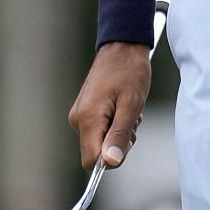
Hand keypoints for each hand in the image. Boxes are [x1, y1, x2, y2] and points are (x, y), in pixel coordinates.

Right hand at [68, 42, 151, 170]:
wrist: (122, 47)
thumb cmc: (129, 72)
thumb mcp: (131, 105)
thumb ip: (120, 135)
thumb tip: (110, 163)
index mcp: (87, 118)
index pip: (92, 161)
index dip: (111, 159)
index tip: (126, 140)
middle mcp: (78, 119)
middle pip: (96, 152)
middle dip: (117, 144)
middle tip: (131, 122)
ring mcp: (79, 114)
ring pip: (99, 142)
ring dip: (118, 133)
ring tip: (128, 111)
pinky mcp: (84, 111)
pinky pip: (98, 130)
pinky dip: (113, 125)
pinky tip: (121, 108)